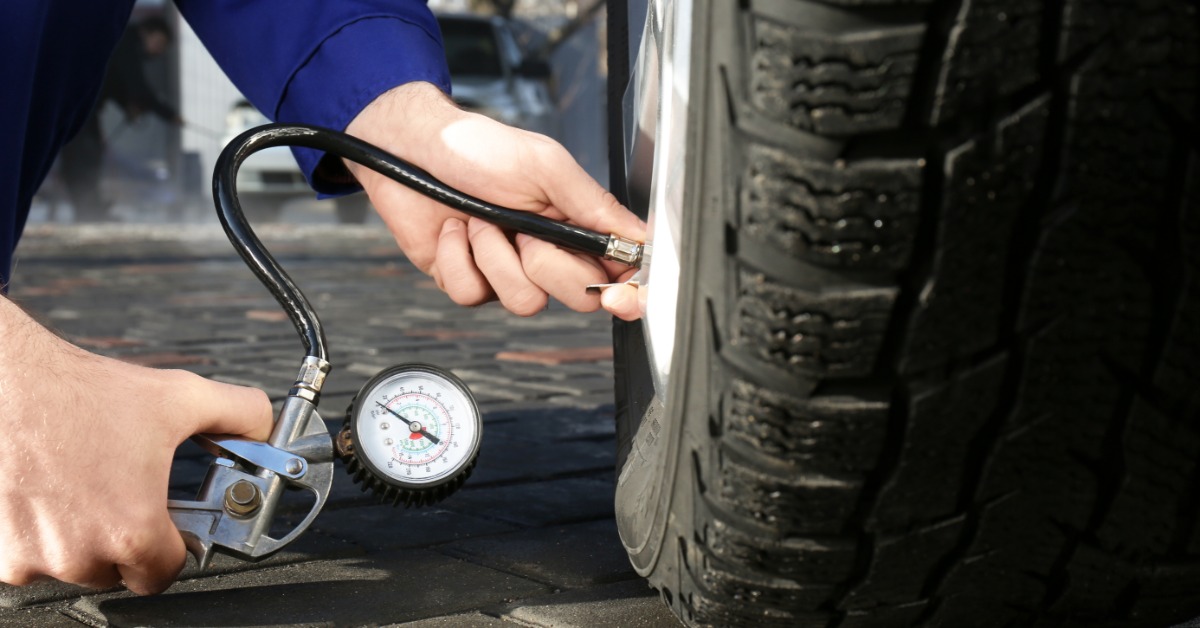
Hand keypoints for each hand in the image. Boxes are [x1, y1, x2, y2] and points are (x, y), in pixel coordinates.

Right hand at [0, 298, 272, 594]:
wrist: (7, 382)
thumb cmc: (80, 393)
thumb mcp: (180, 396)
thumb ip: (239, 414)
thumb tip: (267, 427)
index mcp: (132, 529)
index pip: (166, 574)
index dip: (173, 548)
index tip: (168, 527)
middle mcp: (80, 553)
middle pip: (119, 570)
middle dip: (126, 537)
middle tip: (121, 492)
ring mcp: (32, 558)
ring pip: (73, 566)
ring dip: (81, 537)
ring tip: (83, 484)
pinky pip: (29, 559)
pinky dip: (40, 534)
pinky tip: (49, 492)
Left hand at [343, 82, 643, 320]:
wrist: (411, 149)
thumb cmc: (478, 148)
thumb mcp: (546, 165)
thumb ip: (594, 204)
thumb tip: (638, 236)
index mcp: (575, 225)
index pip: (618, 271)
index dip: (627, 292)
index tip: (618, 296)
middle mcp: (547, 253)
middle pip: (578, 297)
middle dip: (548, 265)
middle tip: (524, 231)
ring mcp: (507, 271)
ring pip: (524, 302)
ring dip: (495, 257)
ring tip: (479, 222)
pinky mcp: (468, 281)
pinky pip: (473, 295)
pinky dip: (458, 258)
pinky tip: (454, 231)